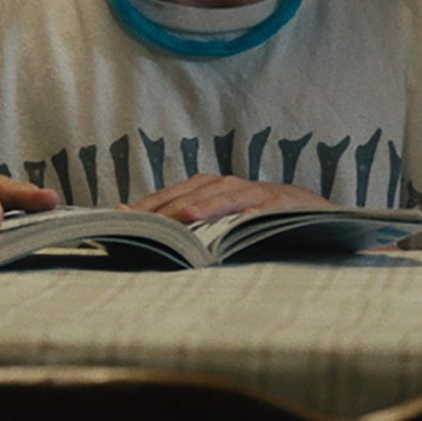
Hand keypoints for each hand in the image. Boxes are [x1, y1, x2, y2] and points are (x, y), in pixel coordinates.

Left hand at [128, 174, 330, 222]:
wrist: (306, 210)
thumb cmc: (254, 218)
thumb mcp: (219, 219)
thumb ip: (186, 225)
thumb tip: (143, 236)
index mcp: (206, 187)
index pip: (167, 196)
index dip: (143, 207)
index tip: (115, 218)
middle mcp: (224, 184)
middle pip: (187, 194)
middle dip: (162, 208)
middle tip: (136, 222)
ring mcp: (251, 192)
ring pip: (219, 197)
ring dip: (200, 206)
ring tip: (180, 217)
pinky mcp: (275, 203)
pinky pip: (255, 209)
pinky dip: (241, 213)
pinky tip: (230, 222)